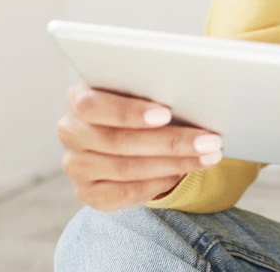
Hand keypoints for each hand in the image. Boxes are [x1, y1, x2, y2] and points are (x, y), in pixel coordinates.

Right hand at [57, 81, 223, 210]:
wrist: (126, 129)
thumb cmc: (140, 101)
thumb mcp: (141, 87)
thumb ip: (153, 86)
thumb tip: (190, 92)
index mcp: (77, 98)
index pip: (92, 105)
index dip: (129, 112)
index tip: (166, 113)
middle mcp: (70, 132)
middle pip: (118, 141)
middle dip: (170, 142)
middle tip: (209, 140)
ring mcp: (76, 165)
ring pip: (126, 169)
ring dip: (173, 164)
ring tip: (207, 156)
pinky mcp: (87, 192)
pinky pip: (124, 194)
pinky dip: (157, 184)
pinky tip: (181, 173)